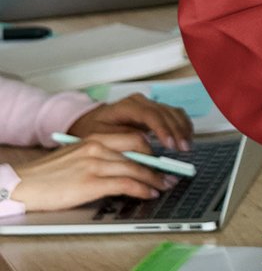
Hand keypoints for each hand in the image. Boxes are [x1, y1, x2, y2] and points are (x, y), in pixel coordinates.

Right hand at [11, 133, 176, 212]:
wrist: (23, 184)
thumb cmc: (49, 174)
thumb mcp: (78, 155)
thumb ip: (101, 154)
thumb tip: (127, 164)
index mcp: (95, 138)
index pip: (134, 137)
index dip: (153, 149)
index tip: (164, 158)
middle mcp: (98, 146)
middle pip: (140, 150)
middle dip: (159, 162)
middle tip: (171, 171)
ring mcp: (95, 163)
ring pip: (136, 168)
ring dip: (154, 178)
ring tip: (164, 185)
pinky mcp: (91, 182)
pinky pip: (125, 184)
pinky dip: (142, 188)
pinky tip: (149, 193)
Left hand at [67, 93, 192, 150]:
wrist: (88, 122)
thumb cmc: (91, 130)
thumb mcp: (99, 137)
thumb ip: (121, 139)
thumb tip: (144, 145)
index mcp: (127, 106)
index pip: (151, 115)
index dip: (162, 129)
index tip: (169, 144)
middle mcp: (141, 102)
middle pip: (166, 113)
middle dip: (176, 131)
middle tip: (183, 149)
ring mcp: (149, 105)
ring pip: (173, 112)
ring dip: (182, 128)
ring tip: (187, 146)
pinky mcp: (154, 111)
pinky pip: (174, 114)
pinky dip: (182, 125)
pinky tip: (186, 136)